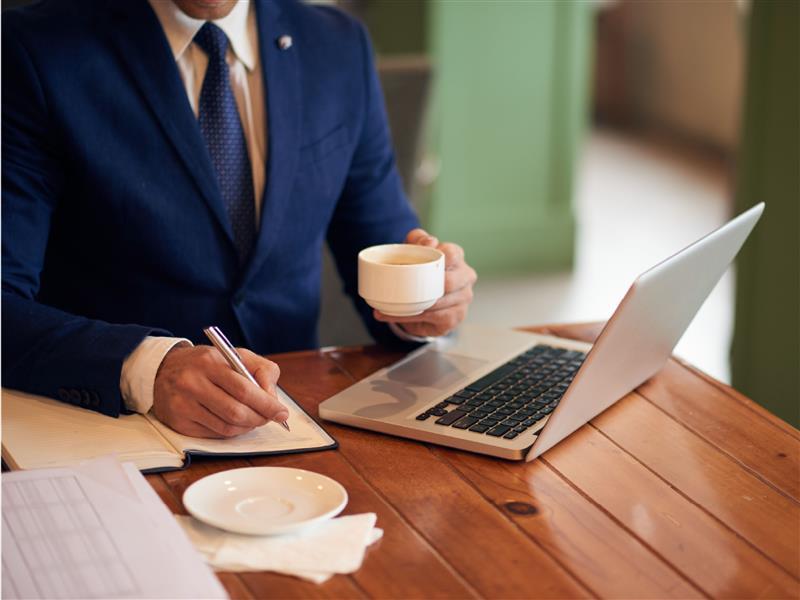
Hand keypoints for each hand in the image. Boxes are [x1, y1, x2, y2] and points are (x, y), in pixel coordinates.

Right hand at [152, 345, 287, 437]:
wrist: (163, 369)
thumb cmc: (207, 363)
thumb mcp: (235, 355)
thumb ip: (261, 370)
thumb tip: (273, 399)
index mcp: (210, 362)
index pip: (245, 389)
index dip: (267, 404)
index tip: (281, 413)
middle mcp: (193, 383)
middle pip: (236, 411)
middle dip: (259, 418)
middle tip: (269, 418)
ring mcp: (183, 405)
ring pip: (226, 427)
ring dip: (247, 427)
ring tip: (253, 419)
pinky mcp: (179, 422)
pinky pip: (214, 434)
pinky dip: (231, 431)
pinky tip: (235, 422)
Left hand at [373, 228, 476, 337]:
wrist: (422, 298)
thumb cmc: (419, 269)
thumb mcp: (415, 250)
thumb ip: (418, 239)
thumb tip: (428, 242)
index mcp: (457, 257)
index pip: (452, 253)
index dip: (437, 256)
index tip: (418, 261)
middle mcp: (465, 277)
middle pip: (449, 282)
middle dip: (427, 286)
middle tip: (403, 287)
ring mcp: (463, 298)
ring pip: (440, 302)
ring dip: (416, 305)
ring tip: (393, 304)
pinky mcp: (456, 316)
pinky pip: (435, 317)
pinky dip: (414, 317)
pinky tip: (400, 315)